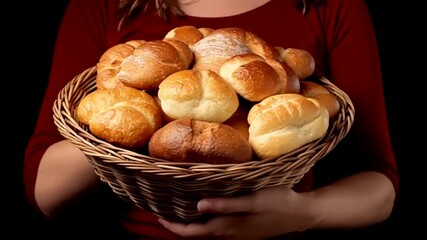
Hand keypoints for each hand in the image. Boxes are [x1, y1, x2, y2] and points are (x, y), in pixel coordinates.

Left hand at [158, 186, 315, 239]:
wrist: (301, 214)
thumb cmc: (278, 203)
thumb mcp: (253, 200)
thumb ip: (226, 204)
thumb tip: (198, 206)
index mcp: (228, 227)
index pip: (192, 232)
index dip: (174, 226)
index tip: (158, 216)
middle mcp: (229, 233)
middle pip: (197, 233)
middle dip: (179, 225)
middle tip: (164, 211)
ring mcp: (237, 233)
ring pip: (207, 231)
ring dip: (191, 224)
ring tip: (179, 209)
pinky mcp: (244, 229)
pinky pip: (217, 229)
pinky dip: (205, 222)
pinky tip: (205, 210)